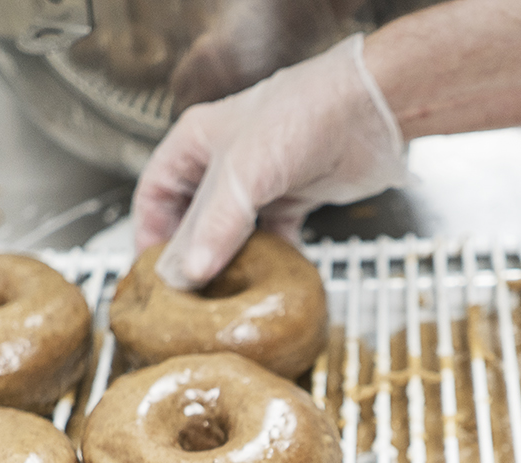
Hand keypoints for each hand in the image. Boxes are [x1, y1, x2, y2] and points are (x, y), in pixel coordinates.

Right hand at [134, 32, 409, 289]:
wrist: (372, 110)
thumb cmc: (303, 114)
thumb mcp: (245, 173)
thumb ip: (215, 226)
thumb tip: (189, 273)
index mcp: (197, 142)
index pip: (155, 193)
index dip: (148, 233)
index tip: (152, 273)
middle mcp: (225, 162)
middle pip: (193, 218)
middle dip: (191, 255)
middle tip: (188, 293)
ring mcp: (261, 182)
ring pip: (233, 232)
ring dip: (231, 262)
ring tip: (225, 294)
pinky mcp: (294, 198)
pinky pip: (273, 238)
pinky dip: (271, 259)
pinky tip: (271, 280)